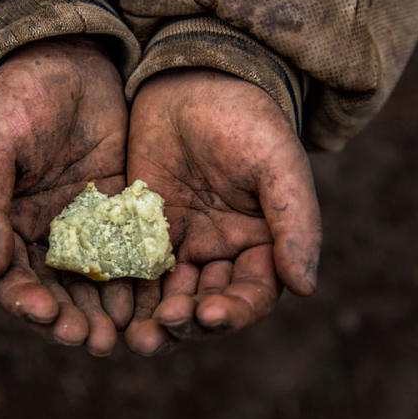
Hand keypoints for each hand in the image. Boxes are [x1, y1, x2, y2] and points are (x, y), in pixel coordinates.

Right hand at [0, 36, 131, 355]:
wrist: (63, 54)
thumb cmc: (15, 99)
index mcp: (5, 224)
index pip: (14, 280)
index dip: (29, 304)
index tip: (49, 318)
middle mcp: (45, 232)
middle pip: (60, 291)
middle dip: (76, 319)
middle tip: (98, 341)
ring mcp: (86, 222)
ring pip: (98, 279)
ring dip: (110, 308)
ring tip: (128, 333)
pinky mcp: (122, 207)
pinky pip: (132, 249)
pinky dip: (141, 276)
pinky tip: (156, 295)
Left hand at [124, 69, 321, 354]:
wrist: (194, 81)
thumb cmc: (246, 121)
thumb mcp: (277, 167)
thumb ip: (295, 224)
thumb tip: (305, 287)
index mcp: (263, 244)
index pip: (253, 295)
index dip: (233, 312)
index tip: (208, 315)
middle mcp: (223, 254)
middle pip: (208, 306)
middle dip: (188, 324)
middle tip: (163, 328)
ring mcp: (182, 246)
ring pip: (170, 299)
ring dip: (156, 322)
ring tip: (136, 337)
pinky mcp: (144, 234)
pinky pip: (137, 273)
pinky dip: (128, 296)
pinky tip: (112, 310)